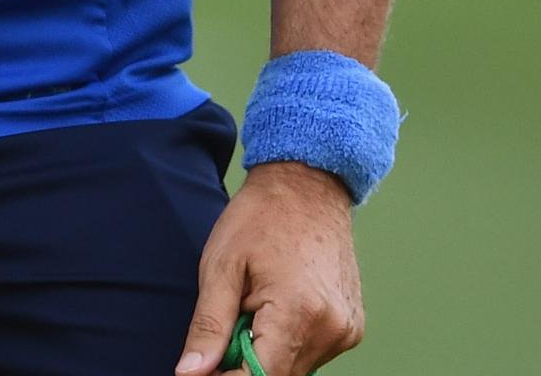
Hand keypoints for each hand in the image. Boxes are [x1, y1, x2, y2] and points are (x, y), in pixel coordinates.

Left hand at [178, 161, 365, 375]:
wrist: (308, 184)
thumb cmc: (260, 217)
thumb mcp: (221, 267)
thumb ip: (208, 327)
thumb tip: (189, 374)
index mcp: (298, 313)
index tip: (203, 370)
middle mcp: (331, 328)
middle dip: (244, 365)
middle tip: (227, 325)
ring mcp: (346, 329)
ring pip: (295, 369)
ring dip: (267, 355)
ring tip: (253, 308)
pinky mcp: (352, 326)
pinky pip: (312, 354)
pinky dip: (288, 344)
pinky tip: (276, 310)